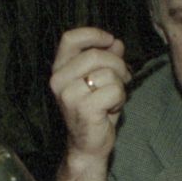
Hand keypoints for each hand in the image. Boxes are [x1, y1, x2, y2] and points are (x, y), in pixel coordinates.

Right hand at [49, 27, 130, 180]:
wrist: (88, 146)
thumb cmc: (94, 111)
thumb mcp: (99, 79)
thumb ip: (105, 59)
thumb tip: (116, 42)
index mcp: (59, 70)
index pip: (70, 39)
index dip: (94, 34)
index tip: (110, 41)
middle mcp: (59, 80)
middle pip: (96, 55)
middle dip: (118, 65)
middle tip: (122, 78)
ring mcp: (69, 94)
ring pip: (108, 72)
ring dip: (120, 84)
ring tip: (113, 97)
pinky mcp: (83, 107)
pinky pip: (114, 89)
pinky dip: (120, 98)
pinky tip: (112, 108)